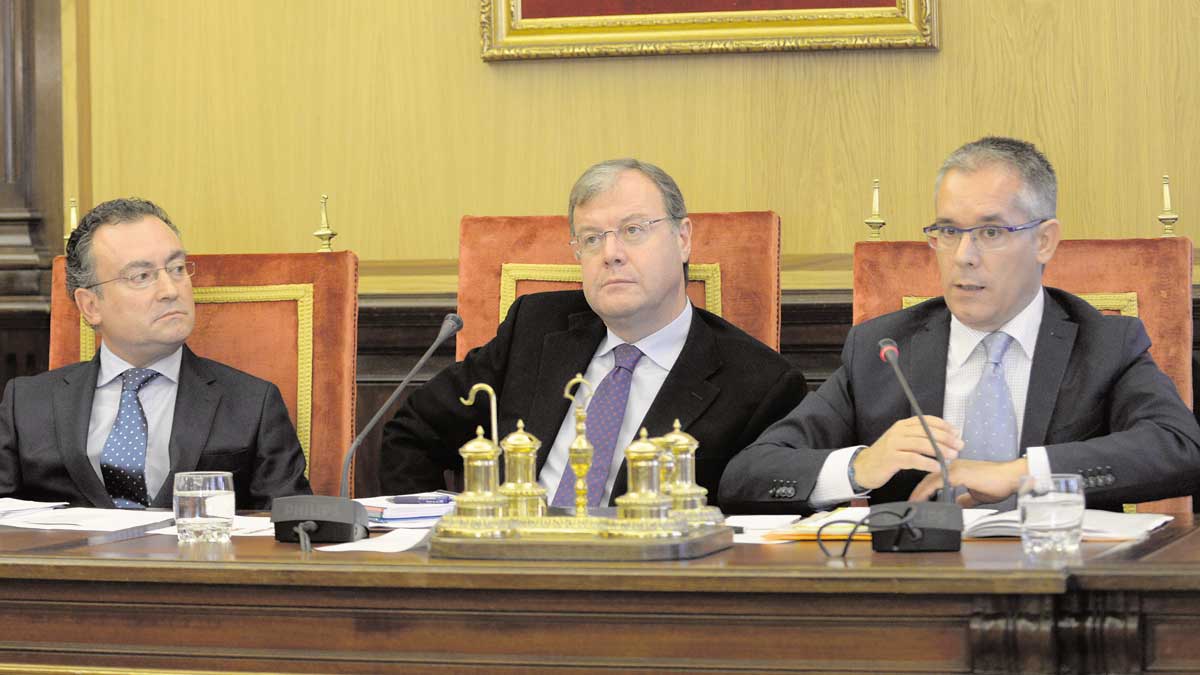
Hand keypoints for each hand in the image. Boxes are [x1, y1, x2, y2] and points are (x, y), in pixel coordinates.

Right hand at [851, 416, 962, 489]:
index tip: (957, 433)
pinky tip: (937, 467)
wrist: (864, 467)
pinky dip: (927, 463)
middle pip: (926, 431)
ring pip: (921, 444)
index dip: (944, 425)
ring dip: (940, 450)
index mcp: (902, 425)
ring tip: (952, 456)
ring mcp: (893, 444)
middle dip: (946, 438)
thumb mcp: (902, 442)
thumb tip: (946, 437)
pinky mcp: (891, 458)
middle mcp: (898, 431)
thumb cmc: (887, 456)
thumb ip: (920, 438)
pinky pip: (913, 459)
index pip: (926, 420)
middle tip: (959, 446)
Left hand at [908, 458, 1027, 505]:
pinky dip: (927, 490)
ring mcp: (955, 468)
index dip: (924, 488)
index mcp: (956, 469)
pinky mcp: (959, 473)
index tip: (916, 499)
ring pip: (930, 478)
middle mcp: (953, 466)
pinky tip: (921, 498)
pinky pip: (937, 482)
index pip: (934, 477)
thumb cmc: (999, 484)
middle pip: (928, 477)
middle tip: (909, 502)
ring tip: (912, 502)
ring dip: (919, 492)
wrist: (1013, 477)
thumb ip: (966, 498)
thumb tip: (958, 504)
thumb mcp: (977, 494)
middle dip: (918, 490)